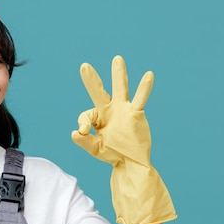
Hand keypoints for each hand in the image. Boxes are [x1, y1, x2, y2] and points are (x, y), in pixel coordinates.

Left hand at [71, 55, 175, 223]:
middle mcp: (110, 110)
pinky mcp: (135, 114)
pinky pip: (140, 99)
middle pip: (99, 92)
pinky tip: (148, 75)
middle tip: (83, 66)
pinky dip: (144, 87)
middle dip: (91, 80)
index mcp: (98, 118)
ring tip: (116, 59)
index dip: (83, 122)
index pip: (86, 115)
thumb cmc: (113, 155)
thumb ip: (84, 141)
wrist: (131, 164)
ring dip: (118, 75)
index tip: (85, 132)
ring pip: (120, 89)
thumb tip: (75, 132)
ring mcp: (123, 110)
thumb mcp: (95, 148)